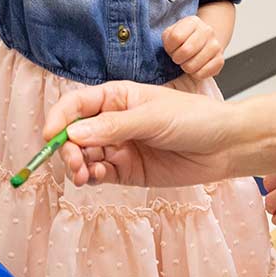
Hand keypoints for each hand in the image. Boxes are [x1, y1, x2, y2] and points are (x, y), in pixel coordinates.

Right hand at [45, 80, 233, 187]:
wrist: (225, 146)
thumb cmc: (195, 119)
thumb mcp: (153, 117)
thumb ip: (114, 126)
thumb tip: (74, 134)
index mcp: (117, 97)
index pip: (77, 104)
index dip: (60, 118)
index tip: (51, 136)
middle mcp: (113, 121)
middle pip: (75, 134)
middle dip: (67, 148)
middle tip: (74, 163)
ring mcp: (120, 147)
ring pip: (84, 157)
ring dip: (77, 166)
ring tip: (83, 174)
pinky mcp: (128, 170)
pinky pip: (100, 175)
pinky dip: (91, 178)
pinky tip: (95, 178)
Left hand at [162, 15, 223, 78]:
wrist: (204, 42)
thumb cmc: (184, 39)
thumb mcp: (171, 33)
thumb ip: (168, 38)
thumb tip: (171, 49)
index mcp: (192, 22)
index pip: (176, 37)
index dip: (169, 47)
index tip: (172, 49)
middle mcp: (207, 31)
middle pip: (185, 51)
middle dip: (177, 58)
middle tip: (179, 58)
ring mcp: (215, 45)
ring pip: (193, 65)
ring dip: (186, 67)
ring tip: (187, 62)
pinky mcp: (220, 60)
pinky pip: (203, 73)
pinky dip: (195, 74)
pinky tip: (196, 68)